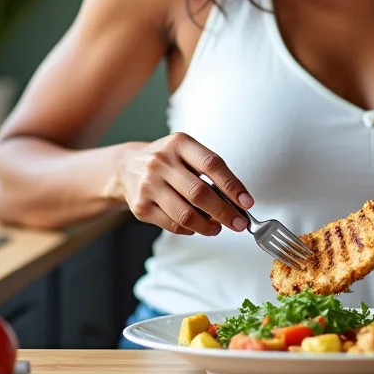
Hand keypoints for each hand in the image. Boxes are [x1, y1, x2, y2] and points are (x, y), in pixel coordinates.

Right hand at [122, 132, 253, 236]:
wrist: (126, 167)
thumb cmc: (168, 161)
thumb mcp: (186, 153)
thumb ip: (210, 172)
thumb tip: (236, 201)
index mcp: (179, 143)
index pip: (212, 164)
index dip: (232, 186)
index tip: (247, 202)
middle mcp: (160, 162)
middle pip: (199, 193)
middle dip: (225, 212)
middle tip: (238, 223)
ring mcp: (148, 185)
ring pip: (185, 214)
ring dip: (208, 226)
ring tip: (218, 227)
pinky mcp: (140, 207)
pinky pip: (172, 225)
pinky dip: (190, 229)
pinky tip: (196, 226)